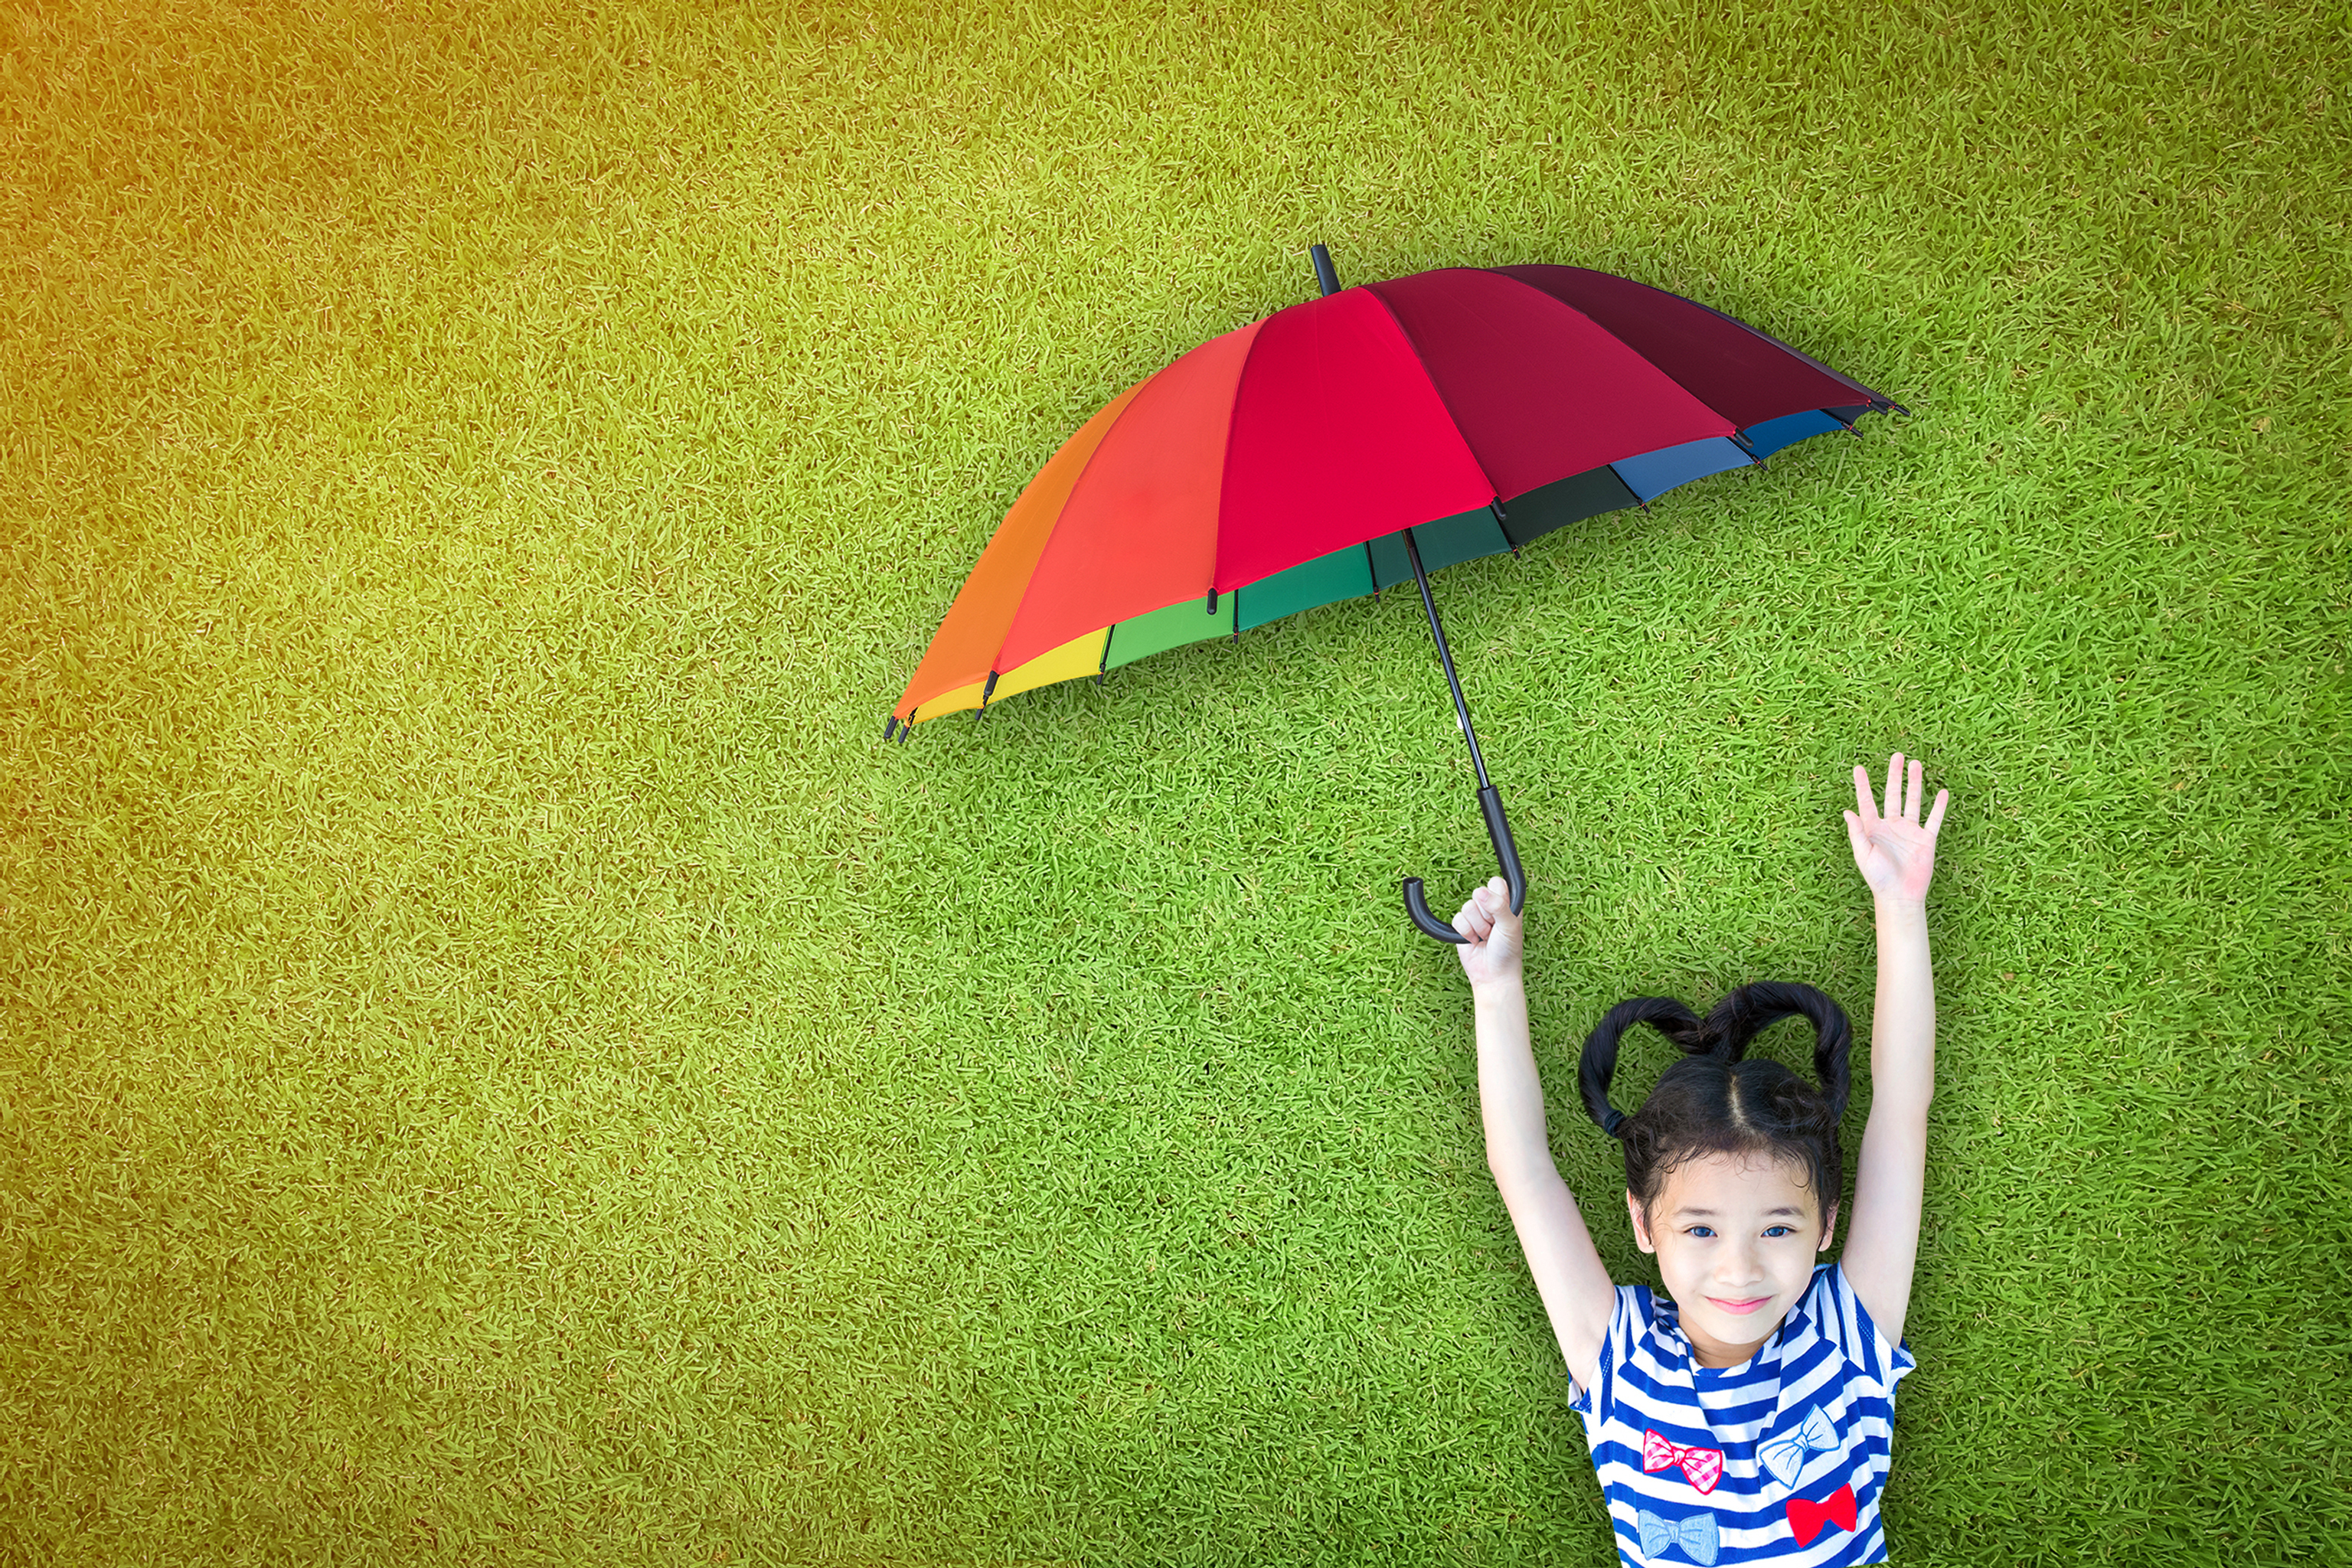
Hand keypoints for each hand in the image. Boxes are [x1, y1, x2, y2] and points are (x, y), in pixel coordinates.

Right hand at [1452, 876, 1523, 987]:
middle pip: (1479, 893)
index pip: (1496, 883)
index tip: (1500, 912)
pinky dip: (1466, 933)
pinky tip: (1475, 941)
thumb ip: (1498, 905)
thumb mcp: (1510, 926)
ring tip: (1485, 937)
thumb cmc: (1508, 951)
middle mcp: (1490, 908)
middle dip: (1486, 915)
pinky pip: (1457, 919)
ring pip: (1467, 907)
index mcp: (1507, 903)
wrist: (1493, 975)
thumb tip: (1480, 891)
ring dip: (1477, 926)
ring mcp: (1475, 917)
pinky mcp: (1462, 927)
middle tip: (1494, 929)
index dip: (1496, 895)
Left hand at [1844, 753, 1947, 905]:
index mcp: (1873, 828)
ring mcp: (1909, 831)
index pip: (1867, 801)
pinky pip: (1934, 819)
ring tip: (1916, 764)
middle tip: (1896, 756)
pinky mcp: (1926, 839)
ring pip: (1913, 801)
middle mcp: (1891, 826)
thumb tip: (1847, 811)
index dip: (1863, 785)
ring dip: (1914, 783)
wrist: (1900, 896)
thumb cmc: (1878, 878)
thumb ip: (1856, 832)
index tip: (1859, 768)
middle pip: (1893, 794)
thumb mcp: (1863, 854)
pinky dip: (1939, 806)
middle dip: (1894, 775)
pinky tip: (1942, 792)